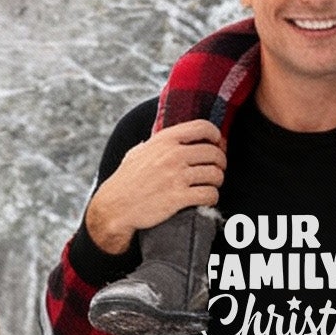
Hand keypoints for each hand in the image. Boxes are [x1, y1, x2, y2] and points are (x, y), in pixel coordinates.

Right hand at [84, 121, 225, 255]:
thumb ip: (156, 143)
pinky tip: (205, 200)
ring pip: (215, 175)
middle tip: (215, 172)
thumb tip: (172, 137)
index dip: (216, 136)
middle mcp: (173, 155)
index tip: (217, 146)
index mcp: (165, 140)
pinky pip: (210, 194)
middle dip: (220, 164)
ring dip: (217, 182)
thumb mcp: (138, 153)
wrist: (115, 207)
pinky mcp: (178, 198)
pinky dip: (212, 198)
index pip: (203, 127)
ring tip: (209, 186)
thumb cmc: (126, 181)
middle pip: (214, 153)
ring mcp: (176, 176)